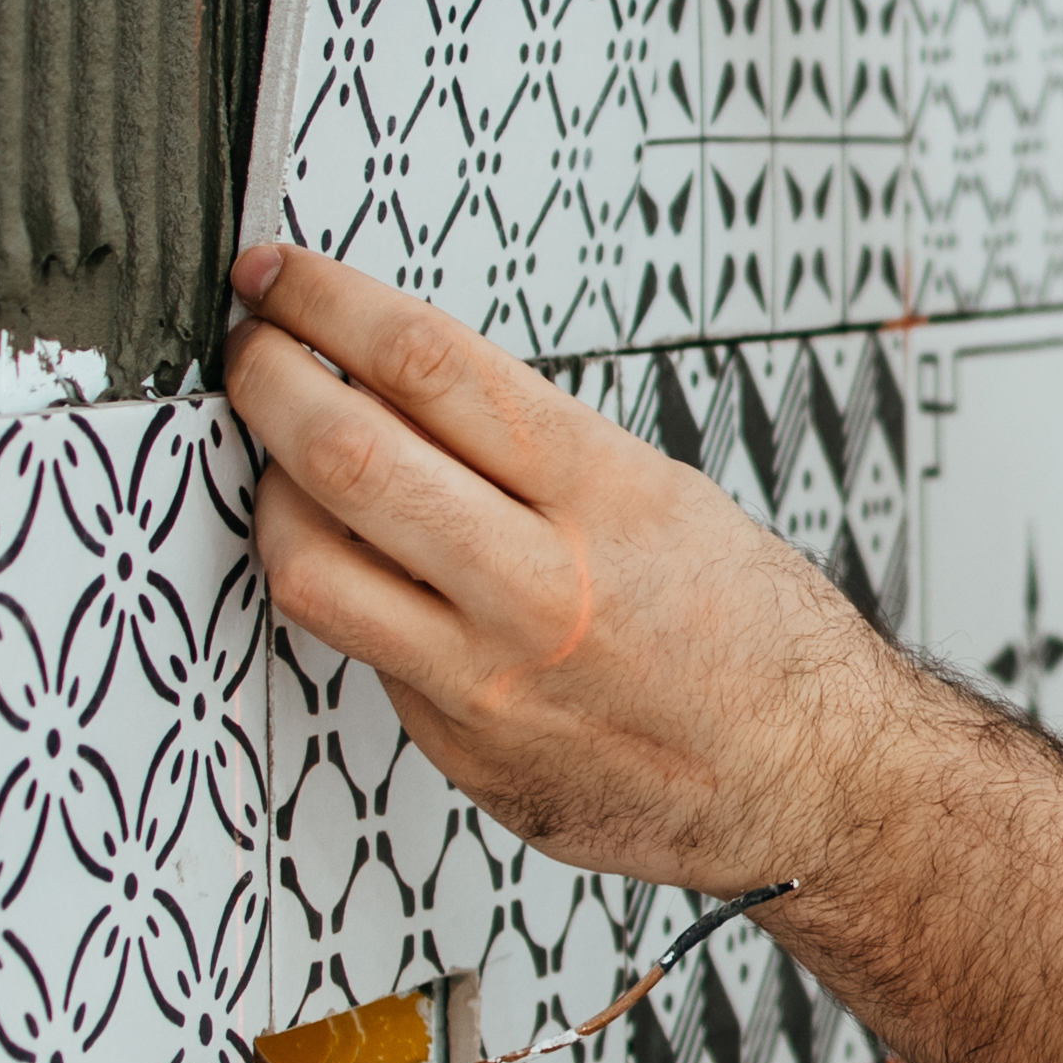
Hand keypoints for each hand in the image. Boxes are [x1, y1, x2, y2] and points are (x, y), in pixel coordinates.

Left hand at [218, 244, 924, 892]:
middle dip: (268, 381)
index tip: (282, 280)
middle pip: (346, 456)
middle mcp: (539, 588)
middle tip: (251, 352)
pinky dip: (347, 594)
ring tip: (280, 465)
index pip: (429, 364)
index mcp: (604, 497)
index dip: (326, 303)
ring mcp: (489, 680)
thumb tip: (410, 391)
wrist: (811, 783)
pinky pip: (361, 653)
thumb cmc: (755, 640)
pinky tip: (363, 570)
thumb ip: (537, 453)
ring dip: (271, 494)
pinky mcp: (462, 750)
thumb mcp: (668, 498)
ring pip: (310, 567)